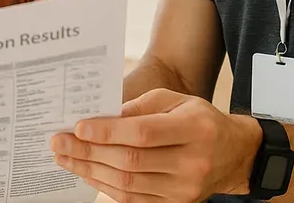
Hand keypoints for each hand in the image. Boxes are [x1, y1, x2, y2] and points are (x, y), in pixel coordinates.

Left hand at [50, 89, 260, 202]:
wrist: (234, 154)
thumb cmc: (199, 120)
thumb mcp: (175, 100)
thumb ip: (139, 108)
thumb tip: (100, 117)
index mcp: (195, 129)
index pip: (143, 133)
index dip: (108, 131)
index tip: (78, 127)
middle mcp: (192, 162)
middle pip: (131, 161)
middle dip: (89, 152)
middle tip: (59, 143)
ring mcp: (185, 189)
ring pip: (128, 184)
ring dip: (90, 171)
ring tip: (65, 158)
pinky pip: (133, 199)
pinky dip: (105, 187)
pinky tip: (87, 173)